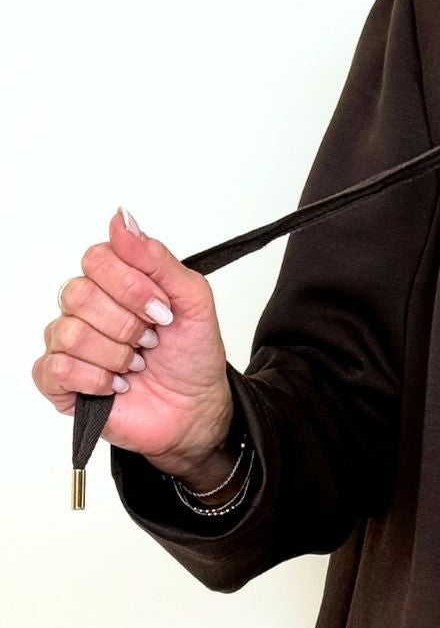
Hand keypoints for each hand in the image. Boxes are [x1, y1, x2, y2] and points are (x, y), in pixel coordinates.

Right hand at [34, 206, 234, 472]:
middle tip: (152, 340)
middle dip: (128, 322)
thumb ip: (157, 258)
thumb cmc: (192, 355)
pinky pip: (54, 367)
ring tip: (137, 364)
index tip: (163, 309)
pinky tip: (116, 384)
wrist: (197, 409)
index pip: (97, 258)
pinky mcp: (60, 382)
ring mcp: (69, 344)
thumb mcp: (192, 300)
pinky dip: (95, 378)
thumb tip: (122, 218)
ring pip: (69, 332)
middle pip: (78, 293)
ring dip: (116, 353)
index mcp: (115, 283)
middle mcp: (87, 308)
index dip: (132, 285)